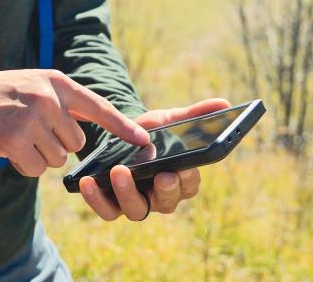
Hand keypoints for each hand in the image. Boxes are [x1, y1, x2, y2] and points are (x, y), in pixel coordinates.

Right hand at [0, 70, 148, 176]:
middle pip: (75, 142)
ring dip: (38, 154)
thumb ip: (66, 102)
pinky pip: (35, 168)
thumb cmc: (5, 94)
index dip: (122, 126)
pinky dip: (23, 164)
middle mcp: (47, 98)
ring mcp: (31, 118)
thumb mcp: (38, 85)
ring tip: (19, 135)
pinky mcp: (13, 139)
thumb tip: (101, 122)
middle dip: (56, 144)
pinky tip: (9, 148)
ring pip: (56, 158)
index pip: (98, 107)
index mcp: (57, 83)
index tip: (143, 141)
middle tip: (32, 131)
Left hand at [78, 98, 230, 221]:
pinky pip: (107, 210)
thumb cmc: (152, 132)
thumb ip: (195, 114)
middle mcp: (160, 196)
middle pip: (167, 202)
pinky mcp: (112, 204)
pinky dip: (97, 199)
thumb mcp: (171, 120)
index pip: (189, 185)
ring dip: (127, 193)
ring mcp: (136, 202)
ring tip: (118, 171)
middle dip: (164, 190)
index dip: (188, 179)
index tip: (183, 168)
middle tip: (160, 175)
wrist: (120, 137)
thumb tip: (224, 102)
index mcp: (180, 179)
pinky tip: (88, 182)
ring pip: (137, 210)